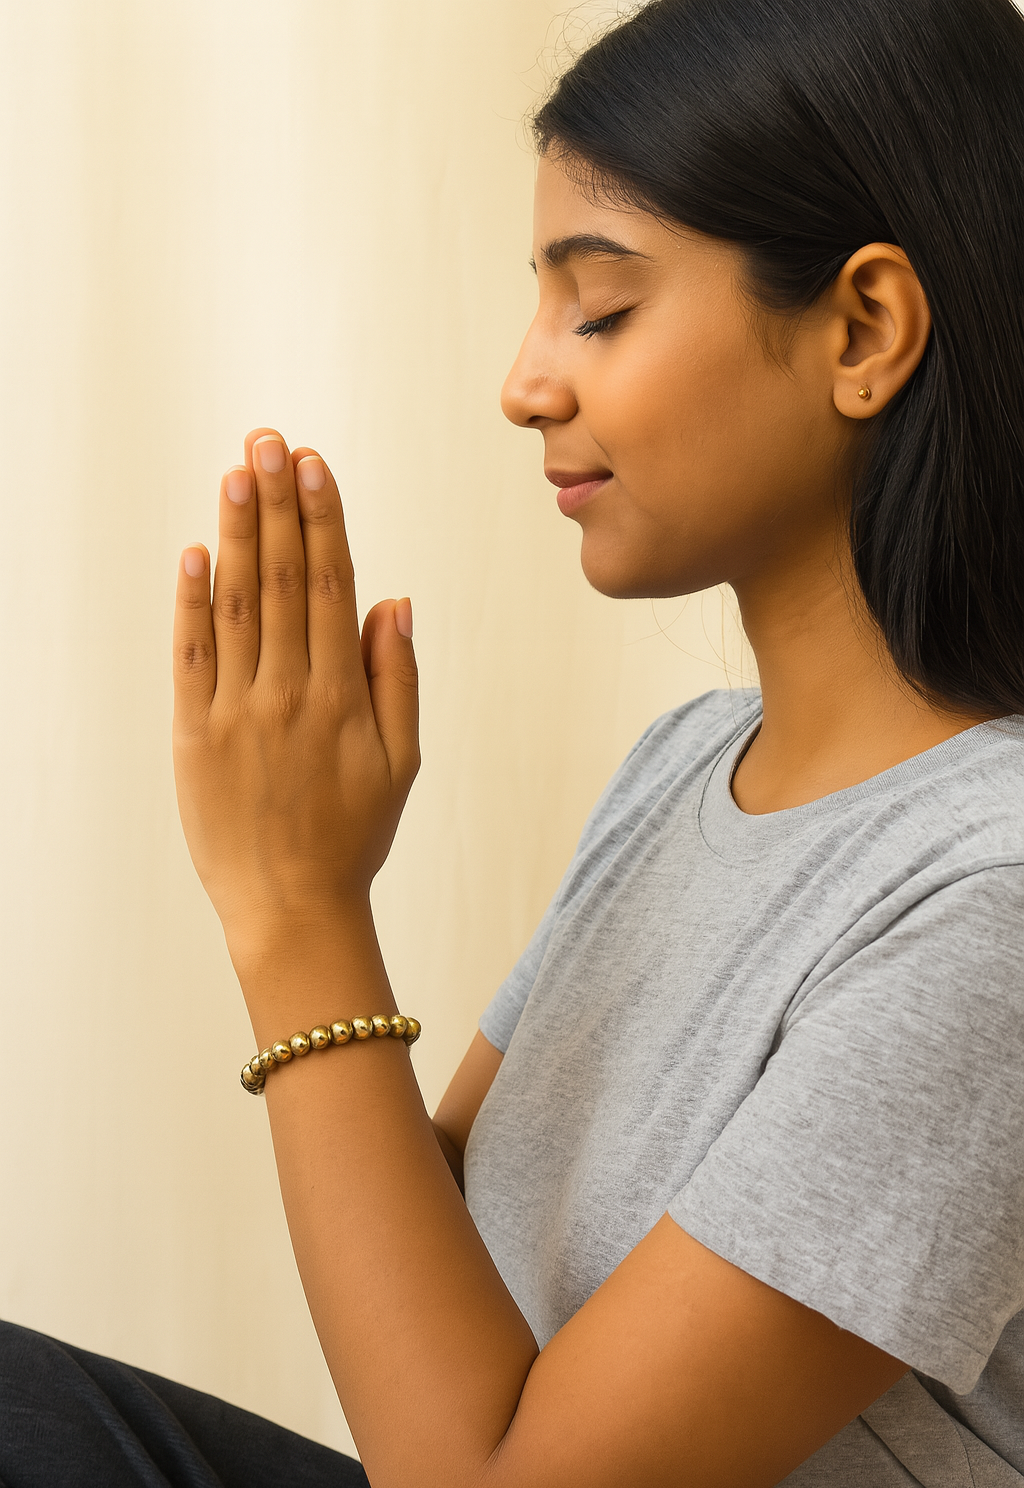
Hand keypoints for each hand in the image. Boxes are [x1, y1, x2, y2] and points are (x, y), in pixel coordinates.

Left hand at [172, 429, 418, 955]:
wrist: (291, 907)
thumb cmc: (353, 836)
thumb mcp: (401, 761)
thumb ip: (397, 677)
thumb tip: (394, 599)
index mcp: (342, 696)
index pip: (330, 586)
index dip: (321, 519)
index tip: (313, 464)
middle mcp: (288, 694)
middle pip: (281, 580)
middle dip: (276, 504)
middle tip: (269, 441)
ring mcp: (236, 712)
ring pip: (236, 605)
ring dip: (235, 534)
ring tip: (236, 473)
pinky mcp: (194, 734)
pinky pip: (192, 656)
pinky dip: (191, 603)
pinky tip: (195, 553)